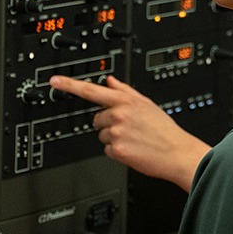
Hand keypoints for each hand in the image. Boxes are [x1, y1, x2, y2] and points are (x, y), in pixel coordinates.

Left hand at [49, 74, 210, 190]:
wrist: (177, 152)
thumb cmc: (164, 129)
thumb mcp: (146, 103)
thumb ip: (125, 90)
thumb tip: (109, 81)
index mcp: (125, 101)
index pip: (91, 90)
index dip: (70, 85)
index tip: (55, 82)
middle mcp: (118, 115)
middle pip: (96, 119)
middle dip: (108, 123)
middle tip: (128, 128)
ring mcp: (117, 132)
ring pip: (102, 136)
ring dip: (114, 138)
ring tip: (133, 139)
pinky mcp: (117, 150)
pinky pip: (107, 150)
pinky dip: (118, 152)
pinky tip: (133, 149)